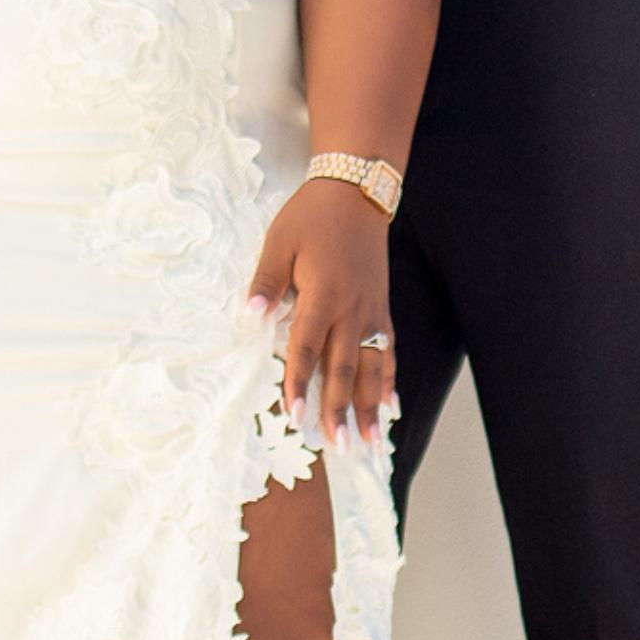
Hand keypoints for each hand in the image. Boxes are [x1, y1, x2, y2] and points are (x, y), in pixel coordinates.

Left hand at [246, 177, 393, 449]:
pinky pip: (388, 349)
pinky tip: (390, 406)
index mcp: (322, 294)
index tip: (296, 416)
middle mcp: (351, 309)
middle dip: (340, 410)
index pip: (307, 348)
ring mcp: (371, 310)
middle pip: (344, 368)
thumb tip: (248, 315)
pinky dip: (389, 379)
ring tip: (372, 441)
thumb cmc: (312, 216)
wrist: (357, 192)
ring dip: (370, 406)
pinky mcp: (381, 307)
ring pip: (372, 366)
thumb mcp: (279, 241)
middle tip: (341, 448)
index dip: (299, 383)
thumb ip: (266, 282)